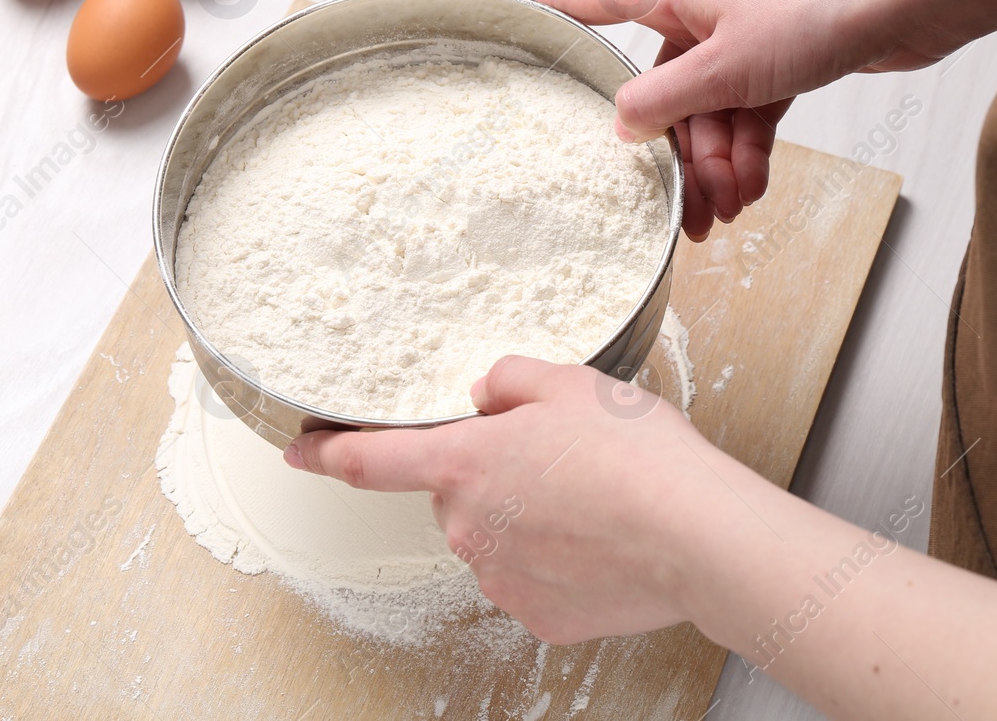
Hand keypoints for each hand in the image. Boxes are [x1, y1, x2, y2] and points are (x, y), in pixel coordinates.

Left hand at [284, 356, 709, 643]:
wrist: (697, 536)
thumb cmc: (635, 457)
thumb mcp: (569, 383)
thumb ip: (510, 380)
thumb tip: (488, 394)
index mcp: (463, 464)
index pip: (370, 460)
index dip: (326, 453)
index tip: (300, 451)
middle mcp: (468, 527)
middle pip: (458, 496)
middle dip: (492, 478)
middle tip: (556, 461)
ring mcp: (501, 578)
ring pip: (496, 538)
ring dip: (526, 520)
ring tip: (592, 502)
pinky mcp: (539, 616)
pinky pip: (533, 579)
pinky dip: (557, 561)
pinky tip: (601, 542)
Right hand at [528, 0, 996, 240]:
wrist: (909, 3)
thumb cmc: (820, 8)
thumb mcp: (727, 66)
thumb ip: (664, 99)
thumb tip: (618, 124)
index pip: (587, 0)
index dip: (543, 15)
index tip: (505, 32)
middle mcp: (697, 14)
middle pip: (657, 90)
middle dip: (670, 154)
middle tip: (676, 209)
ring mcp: (738, 41)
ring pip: (704, 115)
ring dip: (714, 167)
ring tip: (726, 211)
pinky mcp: (776, 63)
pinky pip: (743, 119)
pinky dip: (746, 156)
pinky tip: (752, 193)